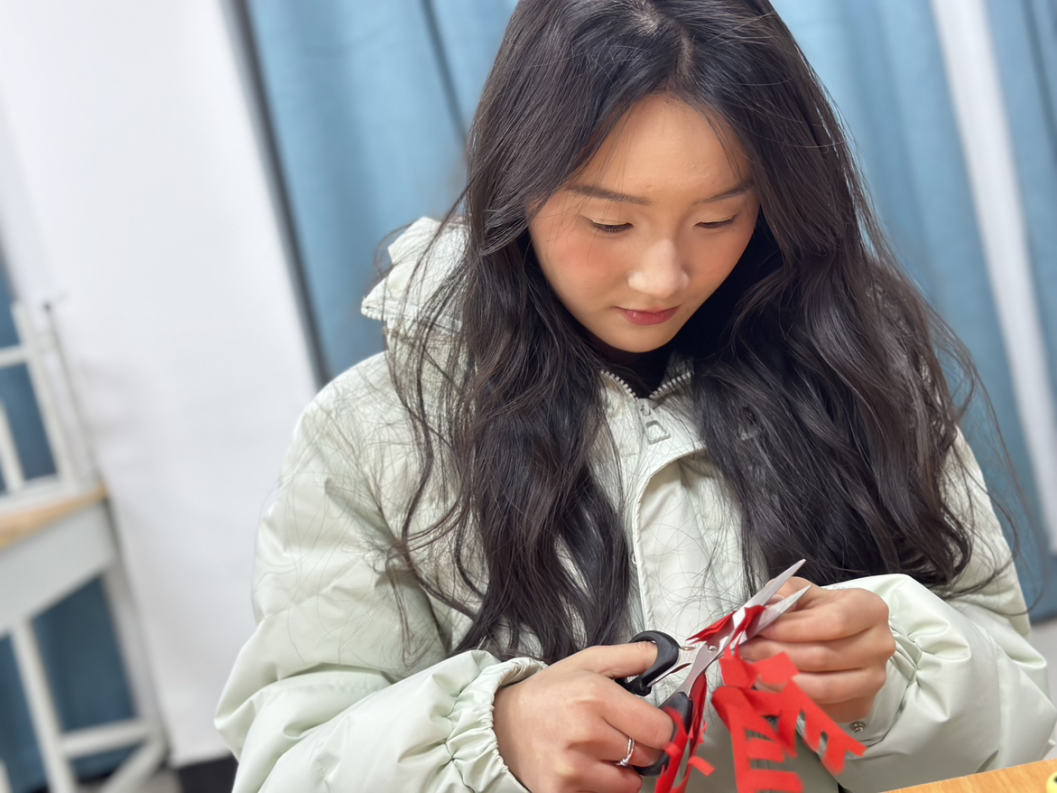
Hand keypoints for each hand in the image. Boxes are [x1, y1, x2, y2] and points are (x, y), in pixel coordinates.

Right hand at [493, 642, 674, 792]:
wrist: (502, 724)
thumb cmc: (549, 694)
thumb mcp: (588, 662)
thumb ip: (632, 656)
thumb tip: (666, 654)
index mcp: (595, 695)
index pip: (660, 729)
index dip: (661, 726)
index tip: (651, 723)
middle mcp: (585, 733)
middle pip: (649, 755)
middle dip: (641, 745)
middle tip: (617, 732)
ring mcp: (573, 766)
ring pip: (631, 781)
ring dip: (623, 769)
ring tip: (598, 749)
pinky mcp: (562, 791)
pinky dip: (602, 784)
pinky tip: (583, 764)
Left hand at [740, 577, 895, 723]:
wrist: (844, 639)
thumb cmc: (821, 612)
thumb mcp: (803, 592)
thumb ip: (784, 593)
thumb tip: (767, 607)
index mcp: (870, 609)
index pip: (833, 622)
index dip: (793, 628)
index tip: (762, 629)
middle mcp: (879, 646)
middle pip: (824, 656)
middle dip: (778, 654)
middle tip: (747, 650)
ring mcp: (874, 679)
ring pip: (823, 687)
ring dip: (780, 680)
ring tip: (753, 669)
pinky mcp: (861, 705)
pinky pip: (822, 708)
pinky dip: (790, 699)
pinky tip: (768, 686)